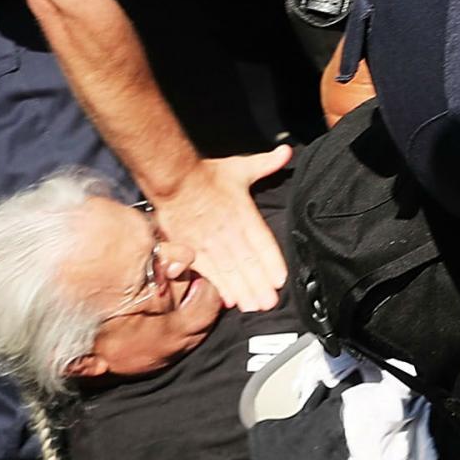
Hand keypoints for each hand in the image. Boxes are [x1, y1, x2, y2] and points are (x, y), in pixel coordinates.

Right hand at [147, 144, 291, 310]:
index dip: (272, 263)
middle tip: (270, 304)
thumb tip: (286, 152)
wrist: (173, 179)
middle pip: (248, 263)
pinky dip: (220, 287)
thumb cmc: (207, 175)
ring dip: (244, 291)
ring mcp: (210, 243)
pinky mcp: (193, 250)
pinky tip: (230, 300)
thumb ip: (266, 164)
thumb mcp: (240, 168)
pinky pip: (209, 272)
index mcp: (243, 214)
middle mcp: (229, 232)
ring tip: (254, 306)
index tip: (280, 280)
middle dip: (260, 285)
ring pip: (230, 272)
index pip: (262, 243)